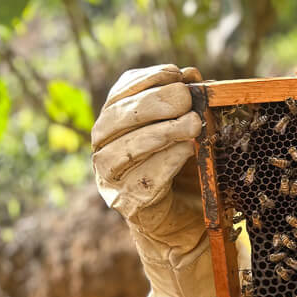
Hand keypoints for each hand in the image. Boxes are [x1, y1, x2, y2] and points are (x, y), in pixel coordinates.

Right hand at [92, 64, 204, 260]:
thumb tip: (192, 75)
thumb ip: (190, 103)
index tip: (176, 74)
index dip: (146, 80)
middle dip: (152, 103)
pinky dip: (166, 162)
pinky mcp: (127, 204)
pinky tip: (187, 150)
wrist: (190, 222)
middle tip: (186, 98)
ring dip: (160, 133)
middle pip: (116, 118)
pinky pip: (142, 180)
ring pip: (123, 149)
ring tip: (193, 124)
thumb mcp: (193, 130)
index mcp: (114, 124)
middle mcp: (103, 148)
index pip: (119, 93)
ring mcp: (110, 178)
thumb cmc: (189, 169)